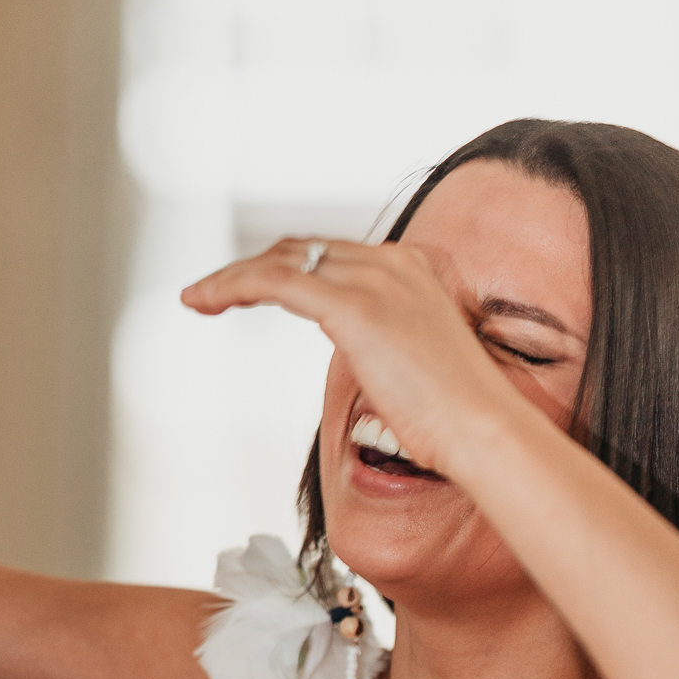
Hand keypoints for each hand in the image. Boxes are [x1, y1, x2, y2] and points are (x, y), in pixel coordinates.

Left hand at [182, 238, 519, 479]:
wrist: (480, 429)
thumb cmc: (452, 415)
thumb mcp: (414, 361)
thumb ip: (381, 342)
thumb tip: (358, 351)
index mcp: (411, 268)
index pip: (330, 254)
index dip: (281, 266)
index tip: (246, 288)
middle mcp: (393, 263)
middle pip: (301, 249)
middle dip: (249, 268)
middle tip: (210, 293)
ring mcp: (375, 281)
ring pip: (282, 260)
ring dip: (231, 277)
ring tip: (197, 297)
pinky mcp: (354, 307)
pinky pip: (277, 282)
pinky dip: (233, 286)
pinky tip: (207, 301)